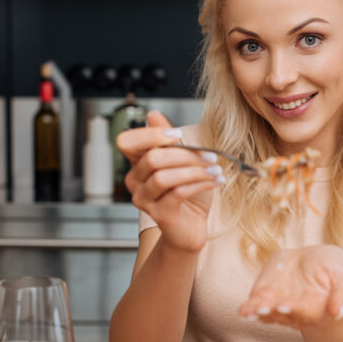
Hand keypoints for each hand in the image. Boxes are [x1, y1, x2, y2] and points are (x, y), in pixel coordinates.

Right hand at [117, 111, 223, 251]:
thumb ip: (169, 140)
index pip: (127, 141)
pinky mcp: (159, 214)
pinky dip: (200, 184)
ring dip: (195, 171)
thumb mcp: (182, 162)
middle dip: (185, 154)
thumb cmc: (188, 194)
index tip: (179, 136)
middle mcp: (135, 181)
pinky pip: (177, 193)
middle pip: (152, 158)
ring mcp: (144, 199)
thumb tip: (153, 114)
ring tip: (216, 169)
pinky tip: (216, 180)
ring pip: (164, 177)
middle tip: (211, 156)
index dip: (150, 134)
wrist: (192, 227)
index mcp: (137, 163)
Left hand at [238, 245, 342, 328]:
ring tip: (251, 310)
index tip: (286, 305)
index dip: (296, 309)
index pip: (307, 313)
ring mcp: (279, 306)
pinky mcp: (265, 296)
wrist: (314, 259)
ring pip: (268, 314)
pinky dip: (249, 308)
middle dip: (274, 312)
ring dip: (259, 313)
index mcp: (318, 311)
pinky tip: (244, 310)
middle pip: (285, 316)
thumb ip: (342, 293)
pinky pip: (256, 305)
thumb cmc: (334, 269)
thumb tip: (337, 313)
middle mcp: (297, 313)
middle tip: (265, 307)